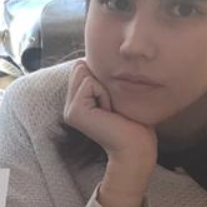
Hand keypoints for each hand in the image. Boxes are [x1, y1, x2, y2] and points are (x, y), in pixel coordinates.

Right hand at [63, 62, 156, 206]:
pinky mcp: (74, 112)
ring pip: (84, 72)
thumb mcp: (116, 93)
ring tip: (111, 109)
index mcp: (78, 102)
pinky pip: (89, 83)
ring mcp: (69, 110)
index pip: (83, 67)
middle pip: (81, 67)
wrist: (136, 147)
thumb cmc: (134, 122)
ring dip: (105, 87)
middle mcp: (69, 106)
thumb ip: (102, 78)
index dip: (105, 77)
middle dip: (103, 80)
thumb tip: (90, 59)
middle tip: (113, 106)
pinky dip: (104, 93)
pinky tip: (109, 113)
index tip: (114, 101)